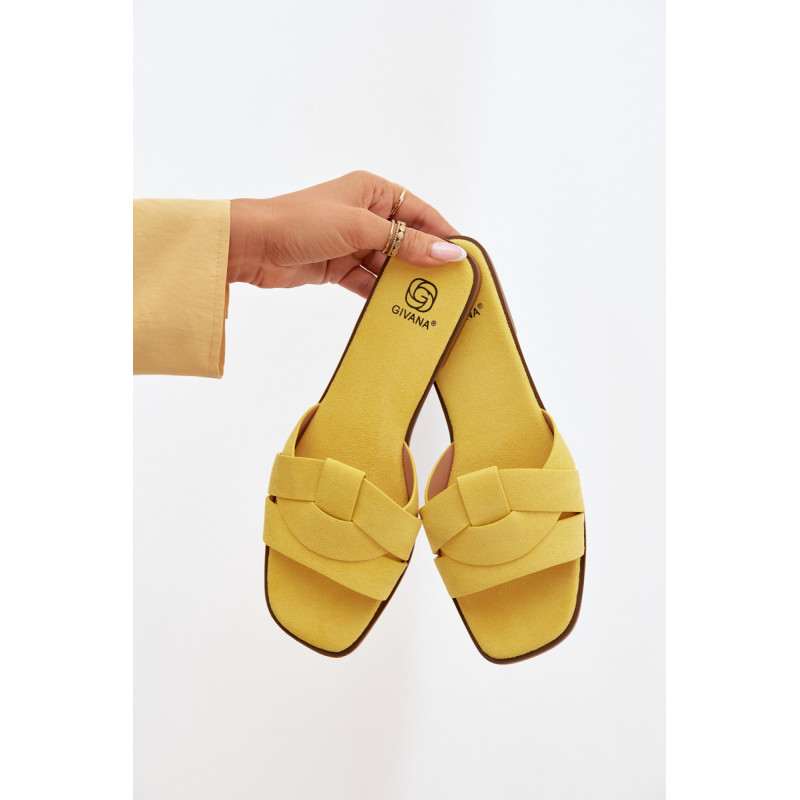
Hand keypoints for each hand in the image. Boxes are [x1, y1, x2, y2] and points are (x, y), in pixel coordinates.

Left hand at [226, 171, 466, 297]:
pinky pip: (368, 281)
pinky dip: (381, 295)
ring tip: (428, 303)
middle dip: (426, 262)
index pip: (420, 212)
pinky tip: (397, 309)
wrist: (252, 245)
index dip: (443, 234)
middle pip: (407, 240)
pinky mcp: (338, 266)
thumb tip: (450, 252)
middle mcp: (365, 214)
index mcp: (373, 191)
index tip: (465, 258)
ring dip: (404, 282)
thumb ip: (407, 243)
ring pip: (389, 264)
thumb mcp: (360, 228)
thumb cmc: (301, 221)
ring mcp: (351, 242)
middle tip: (450, 287)